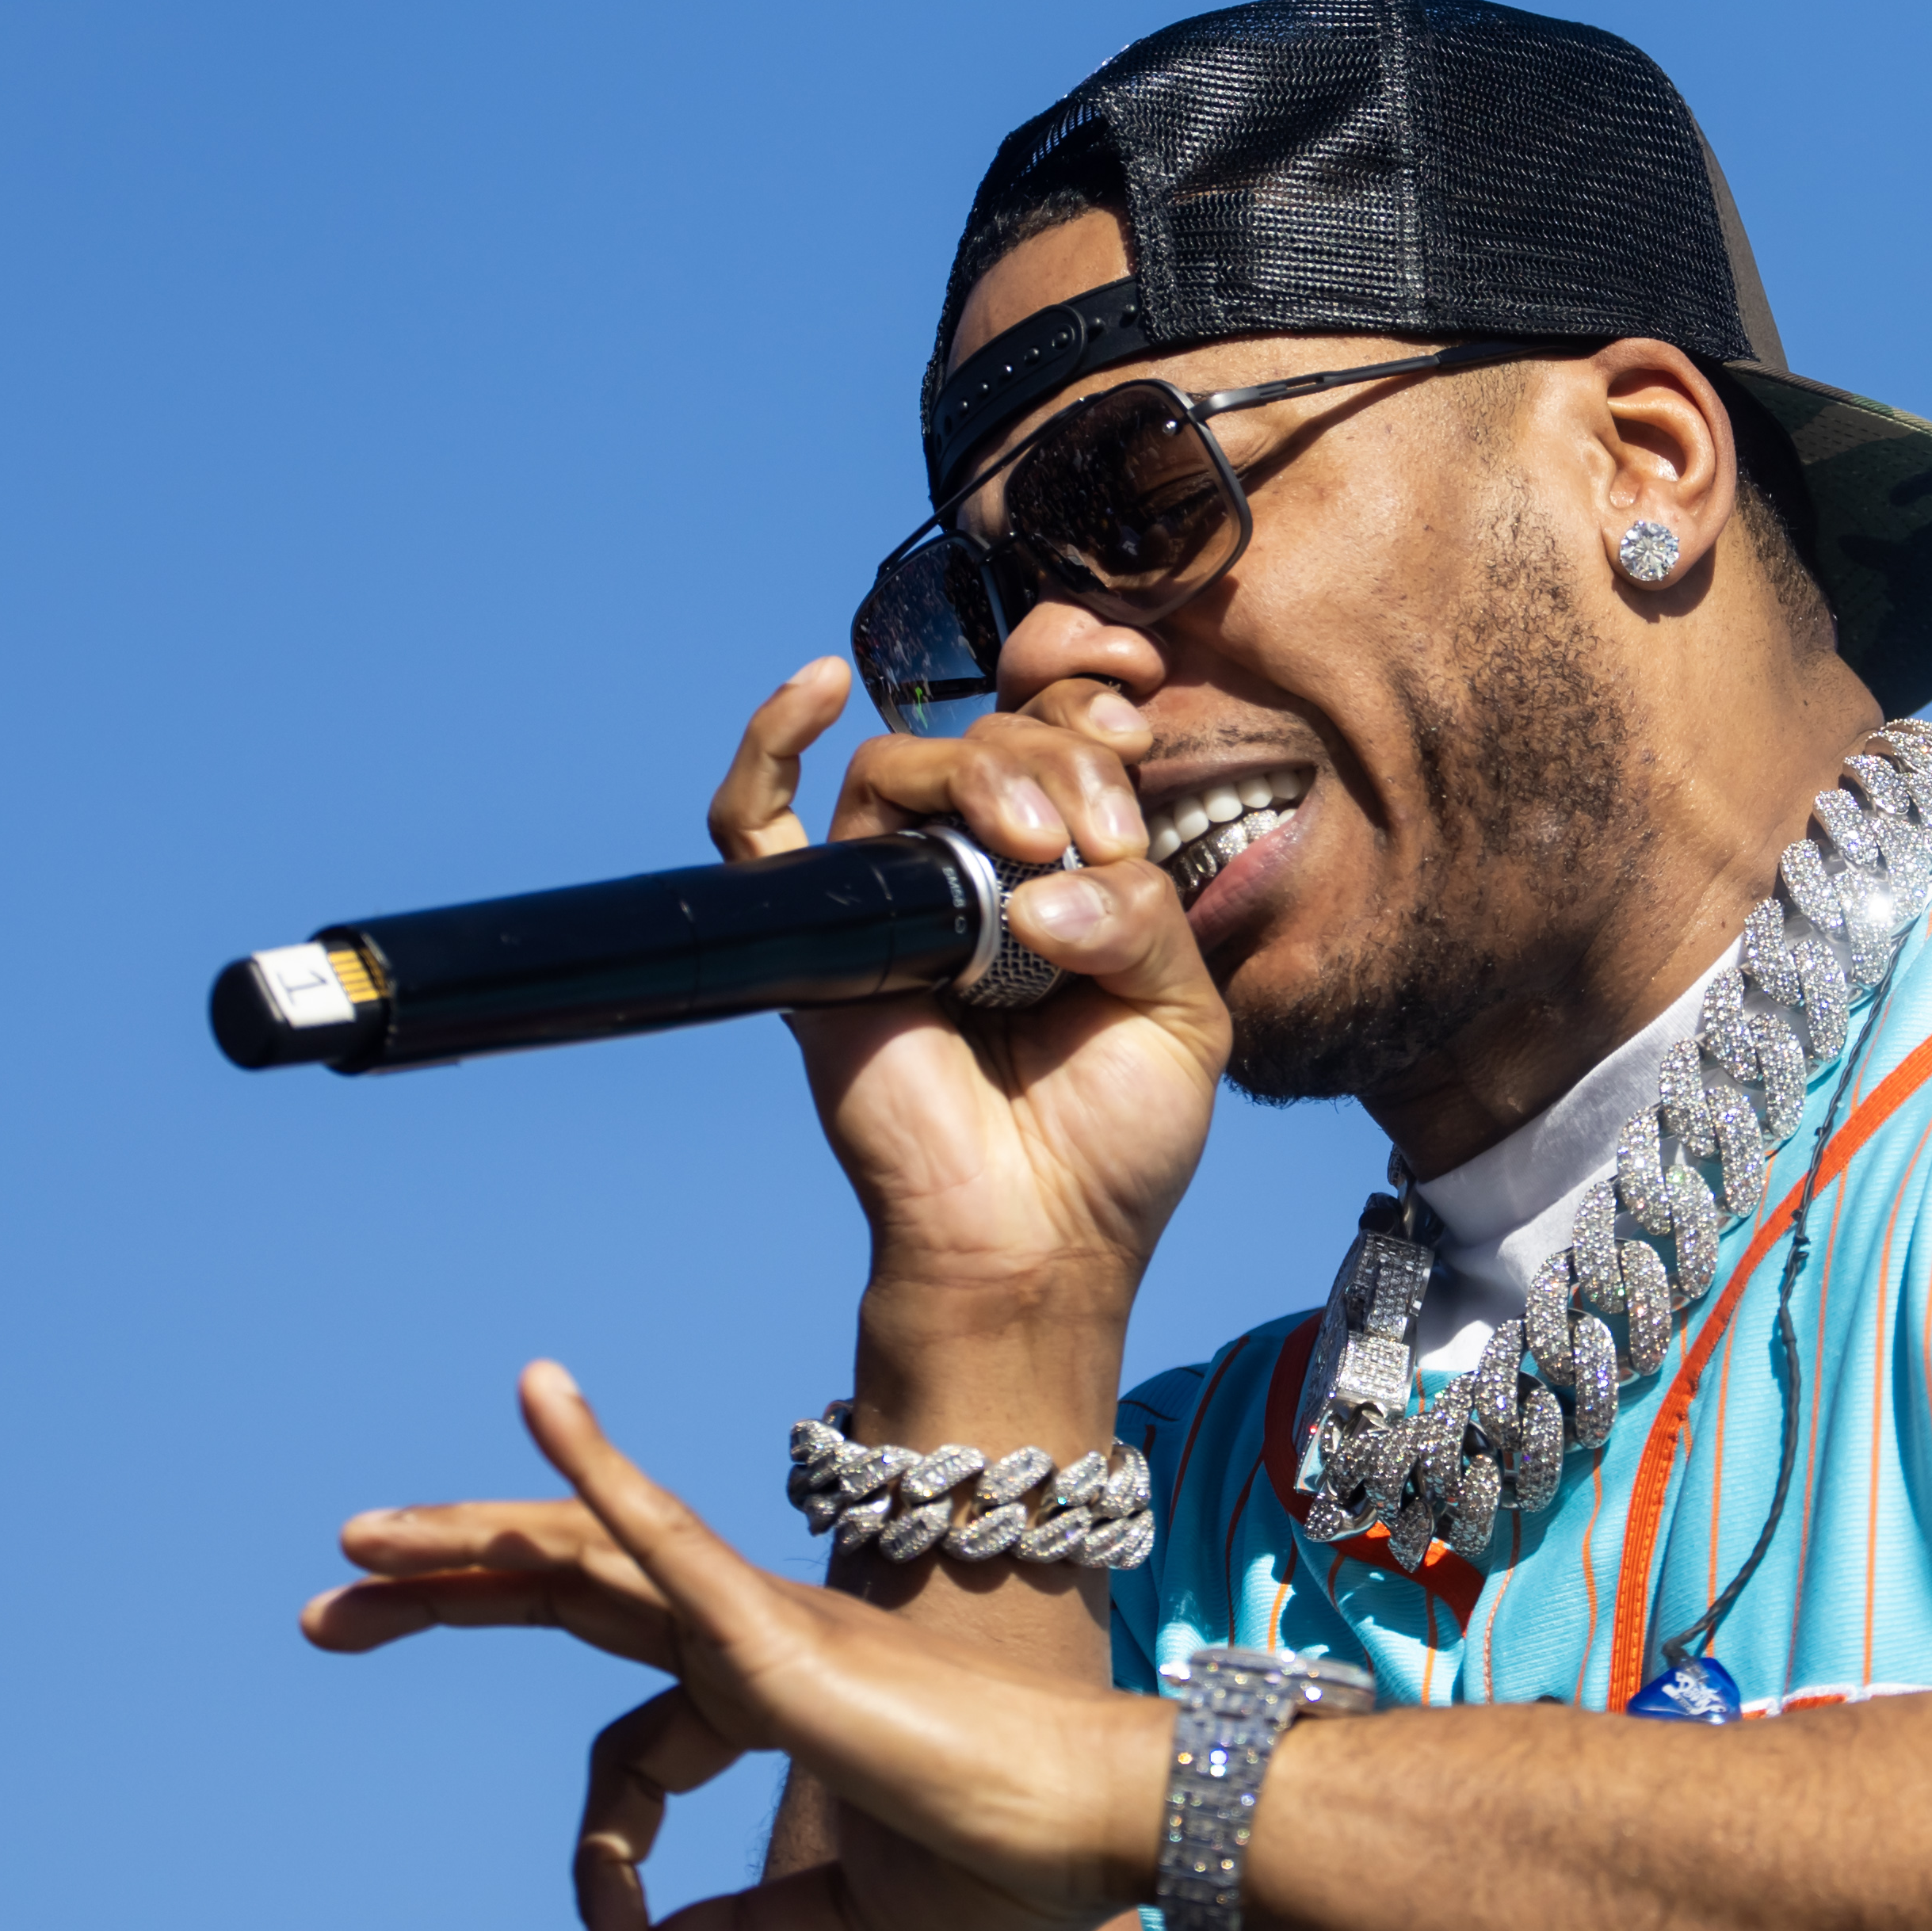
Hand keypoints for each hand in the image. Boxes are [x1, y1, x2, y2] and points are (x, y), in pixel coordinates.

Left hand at [308, 1362, 1169, 1930]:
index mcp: (771, 1695)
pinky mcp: (777, 1634)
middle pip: (571, 1588)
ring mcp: (762, 1625)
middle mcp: (754, 1638)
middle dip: (448, 1592)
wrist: (1102, 1835)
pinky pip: (666, 1535)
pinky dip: (597, 1468)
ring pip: (586, 1554)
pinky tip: (539, 1392)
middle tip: (328, 1603)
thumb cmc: (1010, 1860)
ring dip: (469, 1535)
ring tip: (361, 1531)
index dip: (600, 1859)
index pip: (631, 1742)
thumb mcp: (845, 1915)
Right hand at [711, 660, 1226, 1382]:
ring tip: (1039, 843)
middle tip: (1103, 838)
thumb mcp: (1179, 1011)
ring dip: (980, 772)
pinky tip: (816, 688)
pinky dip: (768, 742)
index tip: (1141, 734)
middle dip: (1059, 757)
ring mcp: (891, 902)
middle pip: (987, 737)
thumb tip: (1047, 888)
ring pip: (899, 766)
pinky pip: (753, 826)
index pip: (1057, 733)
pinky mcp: (821, 944)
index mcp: (1063, 870)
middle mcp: (973, 870)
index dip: (1091, 702)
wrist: (1039, 1242)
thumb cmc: (1110, 1141)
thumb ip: (1144, 916)